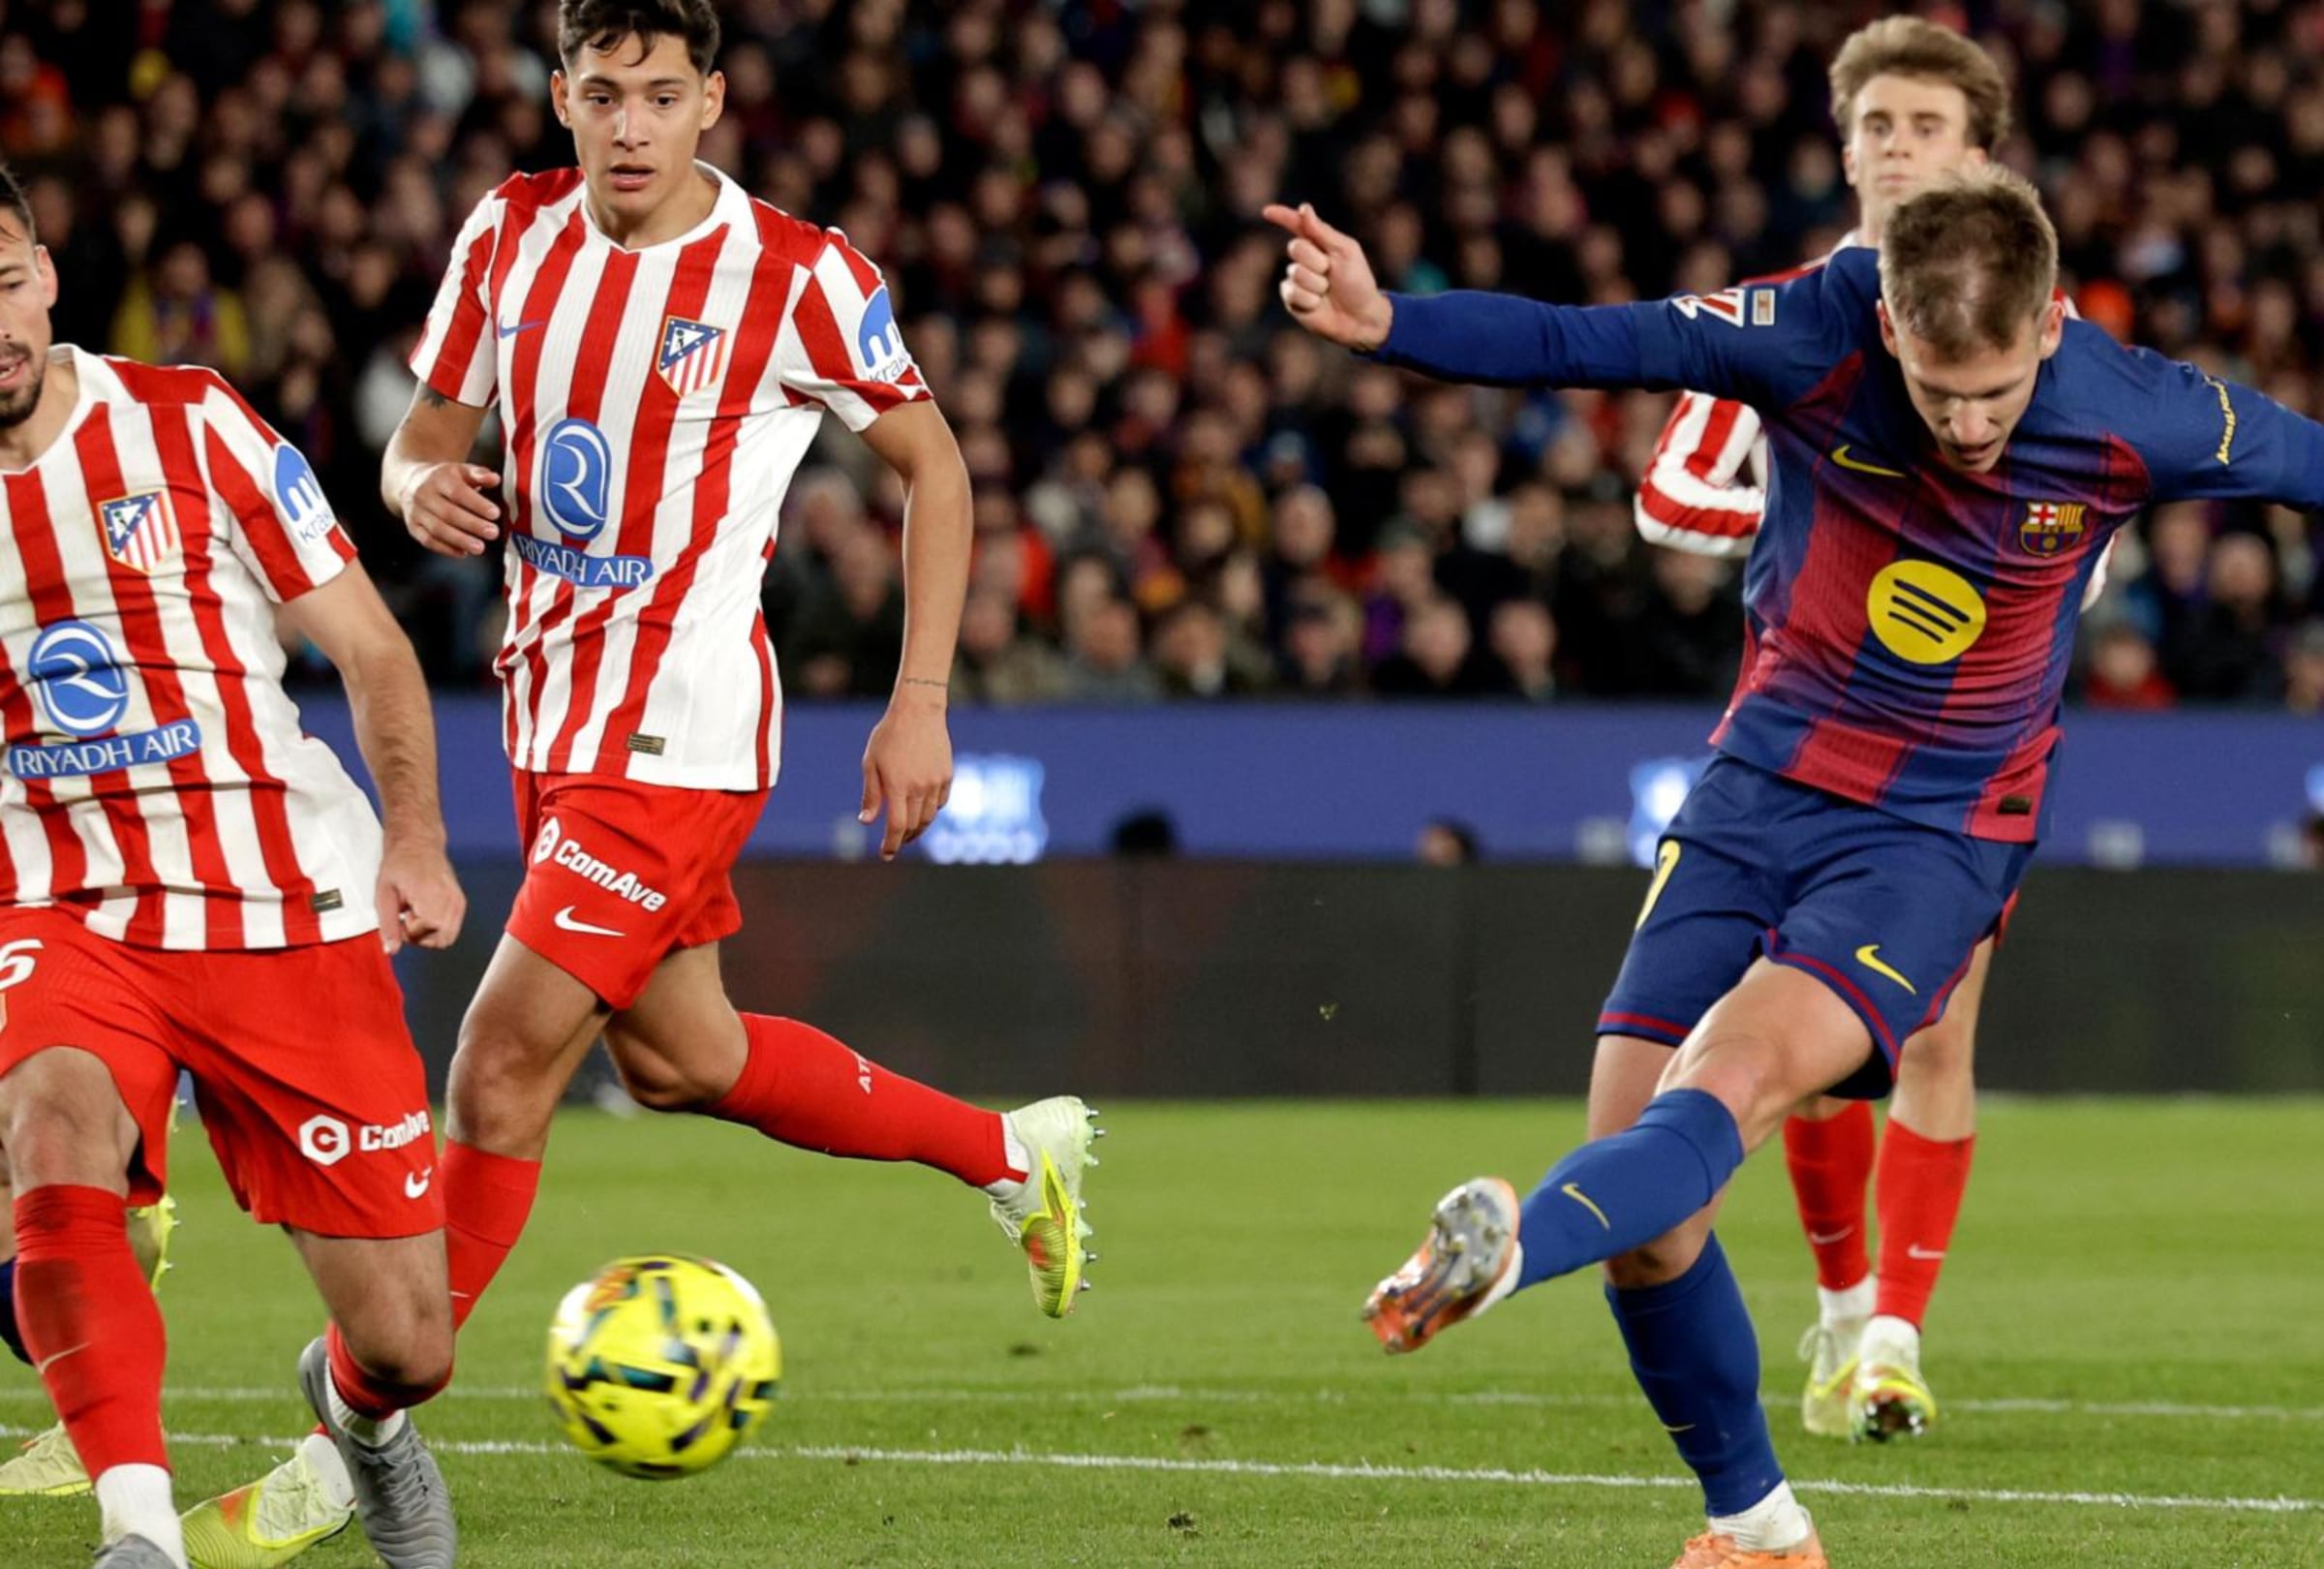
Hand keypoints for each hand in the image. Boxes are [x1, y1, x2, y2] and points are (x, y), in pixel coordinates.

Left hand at [374, 835, 465, 953]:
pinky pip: (451, 926)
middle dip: (422, 937)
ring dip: (430, 931)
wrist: (418, 843)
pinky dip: (437, 925)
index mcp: (433, 898)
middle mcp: (451, 902)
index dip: (408, 931)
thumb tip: (392, 950)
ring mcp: (458, 902)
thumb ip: (388, 925)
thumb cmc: (401, 863)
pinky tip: (425, 909)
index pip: (424, 935)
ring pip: (448, 936)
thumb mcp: (384, 895)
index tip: (401, 916)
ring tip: (417, 912)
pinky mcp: (460, 902)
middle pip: (442, 941)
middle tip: (408, 919)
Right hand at [399, 461, 502, 558]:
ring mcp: (416, 512)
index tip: (495, 513)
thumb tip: (494, 479)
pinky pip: (428, 541)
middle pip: (448, 513)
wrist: (410, 482)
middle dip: (472, 525)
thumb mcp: (460, 470)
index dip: (477, 504)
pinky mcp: (413, 527)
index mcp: (438, 478)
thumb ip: (479, 474)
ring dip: (460, 540)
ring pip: (437, 529)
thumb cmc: (442, 479)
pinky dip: (446, 549)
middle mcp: (424, 495)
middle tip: (492, 533)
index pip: (458, 492)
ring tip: (479, 547)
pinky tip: (463, 552)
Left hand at [858, 685, 952, 861]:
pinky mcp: (947, 775)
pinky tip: (923, 810)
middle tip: (895, 843)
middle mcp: (919, 787)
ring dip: (919, 829)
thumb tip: (867, 822)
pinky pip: (941, 802)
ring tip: (909, 831)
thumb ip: (870, 794)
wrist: (918, 711)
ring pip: (929, 817)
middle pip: (914, 825)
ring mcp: (936, 781)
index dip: (891, 844)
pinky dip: (931, 811)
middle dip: (904, 838)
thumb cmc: (889, 735)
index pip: (897, 826)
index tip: (886, 855)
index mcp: (897, 785)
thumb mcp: (871, 763)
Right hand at [1261, 202, 1393, 351]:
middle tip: (1330, 272)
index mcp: (1319, 242)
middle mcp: (1304, 259)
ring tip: (1327, 291)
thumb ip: (1322, 231)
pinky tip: (1317, 305)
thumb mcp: (1345, 252)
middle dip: (1316, 261)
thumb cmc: (1357, 282)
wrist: (1360, 316)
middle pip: (1296, 247)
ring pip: (1295, 273)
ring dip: (1316, 283)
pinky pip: (1291, 292)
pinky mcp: (1291, 299)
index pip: (1297, 225)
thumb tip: (1304, 209)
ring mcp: (1296, 279)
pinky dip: (1309, 299)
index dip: (1282, 216)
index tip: (1267, 212)